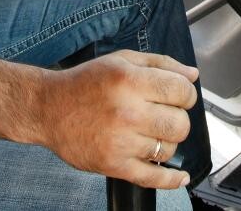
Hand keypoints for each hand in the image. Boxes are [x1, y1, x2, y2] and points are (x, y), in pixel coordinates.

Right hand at [36, 50, 198, 188]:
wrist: (48, 108)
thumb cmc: (85, 82)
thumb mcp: (122, 60)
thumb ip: (161, 63)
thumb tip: (192, 75)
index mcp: (130, 80)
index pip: (182, 91)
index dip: (186, 94)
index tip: (179, 96)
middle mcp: (127, 111)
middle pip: (180, 123)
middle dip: (178, 118)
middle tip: (163, 114)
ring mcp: (120, 141)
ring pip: (169, 149)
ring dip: (166, 142)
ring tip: (149, 133)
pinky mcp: (113, 164)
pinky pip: (153, 178)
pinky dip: (172, 180)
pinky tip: (180, 176)